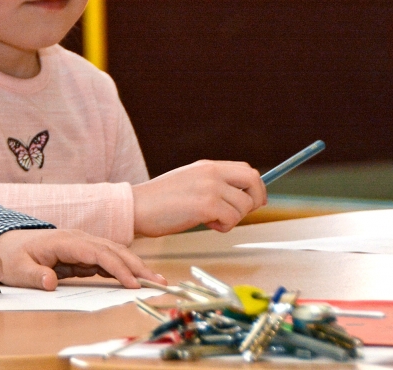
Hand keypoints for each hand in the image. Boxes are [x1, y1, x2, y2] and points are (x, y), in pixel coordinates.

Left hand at [0, 228, 164, 290]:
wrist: (5, 245)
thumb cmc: (11, 256)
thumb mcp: (18, 269)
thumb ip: (35, 276)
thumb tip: (51, 283)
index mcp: (64, 241)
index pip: (98, 252)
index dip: (118, 267)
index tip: (133, 283)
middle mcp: (77, 239)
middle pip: (113, 250)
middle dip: (137, 265)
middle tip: (159, 282)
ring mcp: (81, 245)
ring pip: (114, 253)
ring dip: (135, 266)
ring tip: (156, 281)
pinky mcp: (82, 254)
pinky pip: (107, 260)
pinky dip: (123, 269)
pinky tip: (137, 280)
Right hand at [132, 160, 266, 236]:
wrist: (137, 207)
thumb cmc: (159, 200)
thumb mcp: (189, 181)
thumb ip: (212, 183)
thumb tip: (239, 196)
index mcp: (207, 166)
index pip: (246, 169)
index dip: (255, 187)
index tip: (253, 201)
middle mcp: (211, 173)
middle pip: (253, 180)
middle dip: (255, 199)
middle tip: (242, 213)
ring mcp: (210, 187)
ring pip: (244, 205)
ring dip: (233, 218)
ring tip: (211, 220)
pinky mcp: (206, 205)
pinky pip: (232, 219)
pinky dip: (223, 227)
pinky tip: (206, 224)